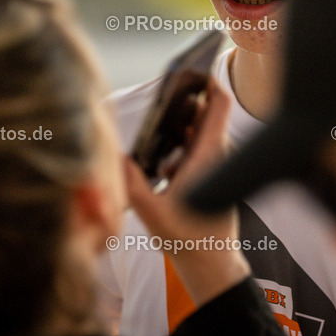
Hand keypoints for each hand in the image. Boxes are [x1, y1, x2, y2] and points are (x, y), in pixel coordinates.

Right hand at [124, 78, 250, 305]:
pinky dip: (183, 149)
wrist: (211, 264)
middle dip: (181, 108)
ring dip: (180, 132)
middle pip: (205, 112)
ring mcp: (219, 163)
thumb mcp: (151, 210)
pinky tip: (166, 172)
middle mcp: (219, 153)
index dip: (206, 80)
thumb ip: (131, 182)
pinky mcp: (215, 174)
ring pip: (202, 131)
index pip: (218, 102)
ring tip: (160, 149)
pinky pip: (200, 148)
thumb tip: (115, 156)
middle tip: (158, 115)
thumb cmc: (187, 239)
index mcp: (209, 153)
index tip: (188, 71)